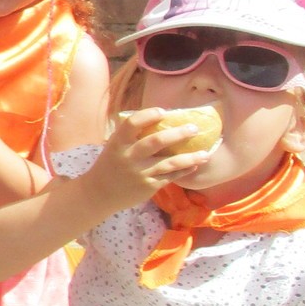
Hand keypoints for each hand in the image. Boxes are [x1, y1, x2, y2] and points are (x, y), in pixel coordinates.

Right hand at [81, 108, 211, 214]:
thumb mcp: (114, 147)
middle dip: (178, 134)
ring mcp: (139, 173)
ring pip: (169, 163)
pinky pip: (171, 177)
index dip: (148, 115)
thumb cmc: (111, 165)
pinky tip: (194, 165)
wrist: (99, 193)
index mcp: (118, 143)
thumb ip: (132, 136)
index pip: (132, 124)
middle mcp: (129, 157)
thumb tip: (161, 120)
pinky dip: (184, 170)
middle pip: (156, 141)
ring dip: (190, 157)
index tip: (163, 112)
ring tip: (205, 153)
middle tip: (194, 129)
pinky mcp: (148, 186)